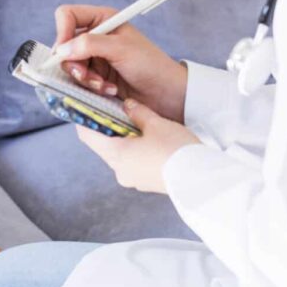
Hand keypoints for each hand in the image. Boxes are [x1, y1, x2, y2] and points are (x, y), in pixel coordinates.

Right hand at [53, 4, 187, 121]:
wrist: (166, 94)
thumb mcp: (120, 49)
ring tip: (103, 85)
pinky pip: (79, 81)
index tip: (65, 51)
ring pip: (70, 65)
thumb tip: (62, 49)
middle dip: (74, 63)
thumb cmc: (150, 64)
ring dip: (84, 78)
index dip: (62, 32)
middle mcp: (95, 36)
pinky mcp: (96, 76)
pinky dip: (91, 87)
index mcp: (102, 20)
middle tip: (86, 75)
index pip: (67, 16)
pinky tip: (108, 90)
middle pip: (64, 44)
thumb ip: (89, 44)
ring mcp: (94, 57)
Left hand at [76, 98, 200, 193]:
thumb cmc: (176, 150)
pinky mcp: (146, 182)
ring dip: (123, 137)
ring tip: (136, 120)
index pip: (87, 134)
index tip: (86, 104)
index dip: (85, 117)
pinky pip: (133, 162)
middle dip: (108, 125)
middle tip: (115, 107)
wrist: (201, 179)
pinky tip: (149, 138)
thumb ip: (137, 112)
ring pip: (119, 153)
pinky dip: (135, 148)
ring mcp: (133, 179)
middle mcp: (119, 170)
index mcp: (116, 155)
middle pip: (103, 144)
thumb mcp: (156, 123)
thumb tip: (127, 106)